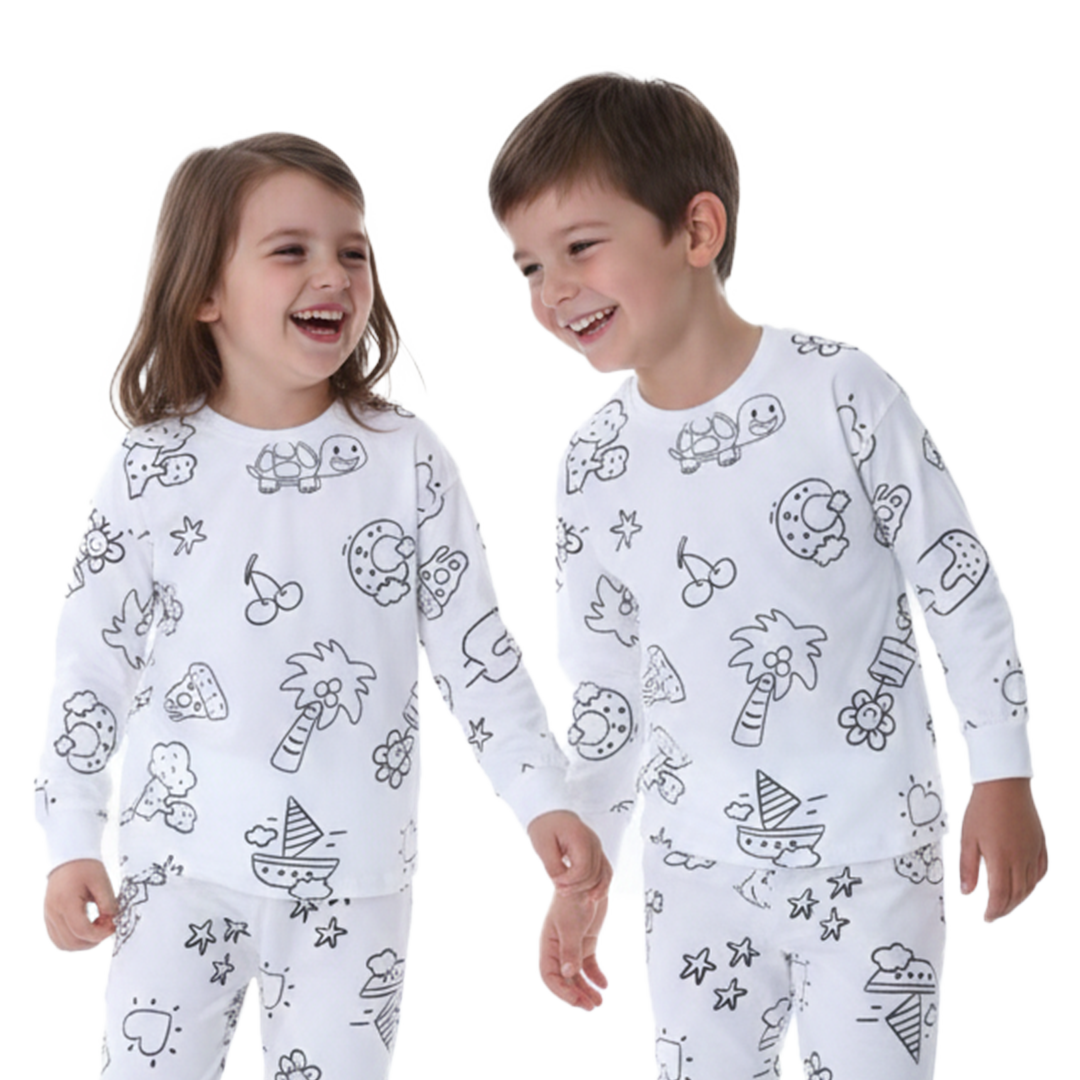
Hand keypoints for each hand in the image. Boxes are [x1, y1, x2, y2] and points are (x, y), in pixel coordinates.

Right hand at [42, 858, 117, 950]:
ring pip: (63, 945)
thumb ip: (108, 903)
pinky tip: (88, 928)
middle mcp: (53, 913)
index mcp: (66, 902)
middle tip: (107, 928)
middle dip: (92, 941)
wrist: (68, 857)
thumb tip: (112, 922)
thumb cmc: (86, 866)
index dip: (99, 934)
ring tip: (97, 927)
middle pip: (71, 942)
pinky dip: (74, 940)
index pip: (81, 930)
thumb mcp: (102, 881)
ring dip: (83, 943)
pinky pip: (58, 939)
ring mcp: (48, 917)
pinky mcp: (48, 918)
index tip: (113, 927)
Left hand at [527, 810, 611, 899]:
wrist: (550, 814)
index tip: (554, 882)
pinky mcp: (596, 851)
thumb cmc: (545, 827)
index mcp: (580, 838)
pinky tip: (592, 896)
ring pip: (602, 875)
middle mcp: (593, 842)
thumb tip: (562, 883)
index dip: (570, 881)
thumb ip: (553, 867)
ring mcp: (597, 846)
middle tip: (558, 888)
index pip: (583, 868)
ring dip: (588, 888)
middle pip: (593, 874)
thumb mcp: (543, 847)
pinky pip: (604, 870)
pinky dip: (601, 884)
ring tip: (570, 893)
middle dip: (576, 886)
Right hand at [539, 890, 607, 1009]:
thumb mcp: (570, 925)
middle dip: (576, 995)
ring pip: (577, 975)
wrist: (586, 879)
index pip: (549, 976)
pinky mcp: (586, 941)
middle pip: (564, 979)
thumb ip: (570, 950)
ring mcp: (572, 945)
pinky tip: (604, 984)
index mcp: (548, 944)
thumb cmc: (571, 898)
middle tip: (591, 1007)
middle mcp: (558, 947)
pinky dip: (596, 975)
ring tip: (599, 1002)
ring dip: (587, 989)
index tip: (577, 1001)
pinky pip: (589, 964)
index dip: (561, 991)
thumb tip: (569, 974)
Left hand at [960, 777, 1047, 921]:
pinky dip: (1032, 883)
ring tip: (1005, 903)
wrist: (1004, 784)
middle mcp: (1021, 859)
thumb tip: (967, 892)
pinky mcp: (1041, 844)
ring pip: (1029, 886)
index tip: (987, 917)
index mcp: (1001, 859)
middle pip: (1016, 895)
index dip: (994, 910)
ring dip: (1018, 899)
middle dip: (1005, 908)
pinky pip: (1040, 872)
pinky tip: (1024, 885)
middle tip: (994, 913)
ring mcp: (1033, 852)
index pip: (1000, 896)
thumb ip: (967, 867)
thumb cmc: (982, 808)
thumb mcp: (967, 838)